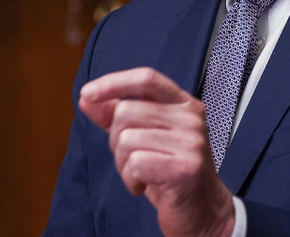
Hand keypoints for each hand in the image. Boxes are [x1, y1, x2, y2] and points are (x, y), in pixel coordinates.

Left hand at [79, 67, 234, 236]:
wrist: (202, 211)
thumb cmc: (171, 173)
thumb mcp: (145, 138)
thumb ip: (118, 117)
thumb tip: (88, 99)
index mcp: (184, 104)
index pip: (146, 78)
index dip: (113, 83)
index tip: (87, 93)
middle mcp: (191, 117)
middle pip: (127, 112)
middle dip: (115, 140)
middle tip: (132, 160)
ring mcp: (191, 142)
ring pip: (127, 140)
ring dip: (123, 165)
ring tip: (141, 175)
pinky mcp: (186, 167)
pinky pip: (136, 164)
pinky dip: (131, 180)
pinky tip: (145, 186)